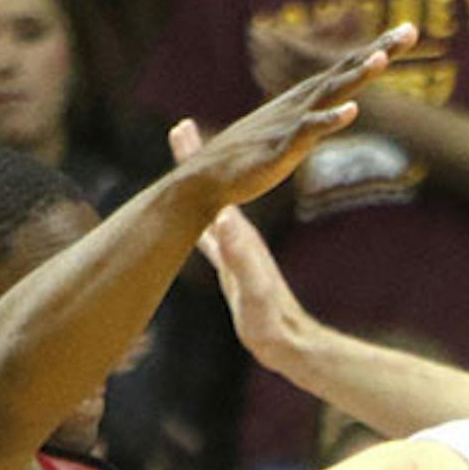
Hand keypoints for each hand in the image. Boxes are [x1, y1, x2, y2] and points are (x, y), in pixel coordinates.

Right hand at [172, 118, 320, 380]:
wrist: (290, 342)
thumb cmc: (271, 321)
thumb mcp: (252, 289)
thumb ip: (240, 257)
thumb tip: (225, 220)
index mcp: (239, 235)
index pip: (213, 190)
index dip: (196, 162)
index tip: (181, 129)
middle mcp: (238, 235)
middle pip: (212, 190)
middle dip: (195, 161)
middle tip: (179, 128)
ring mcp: (235, 249)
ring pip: (209, 207)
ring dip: (196, 185)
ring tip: (184, 164)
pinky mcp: (231, 265)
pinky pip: (209, 231)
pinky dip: (198, 216)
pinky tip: (194, 214)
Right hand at [175, 21, 416, 217]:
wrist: (208, 178)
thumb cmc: (250, 156)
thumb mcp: (292, 132)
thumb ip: (315, 118)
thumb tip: (338, 107)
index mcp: (306, 100)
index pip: (347, 69)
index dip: (378, 50)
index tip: (408, 31)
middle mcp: (302, 104)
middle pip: (346, 72)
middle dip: (378, 51)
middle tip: (410, 31)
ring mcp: (292, 123)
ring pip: (330, 94)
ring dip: (356, 77)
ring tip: (382, 60)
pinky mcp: (283, 148)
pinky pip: (309, 132)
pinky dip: (329, 120)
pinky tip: (350, 112)